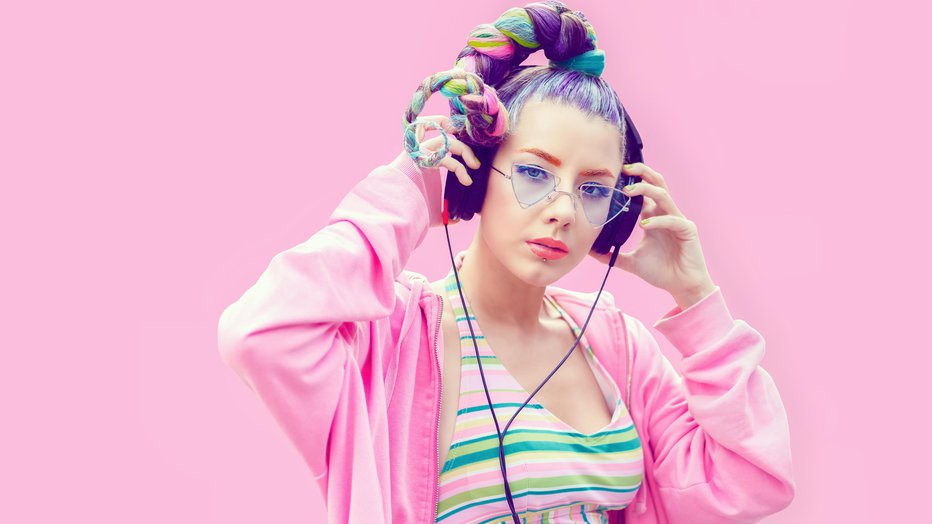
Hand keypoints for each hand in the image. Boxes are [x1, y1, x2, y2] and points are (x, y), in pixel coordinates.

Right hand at [408, 115, 481, 226]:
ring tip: (474, 167)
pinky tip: (465, 180)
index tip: (471, 162)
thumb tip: (454, 219)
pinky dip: (458, 166)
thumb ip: (445, 211)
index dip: (458, 144)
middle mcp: (422, 152)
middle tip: (475, 165)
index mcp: (427, 160)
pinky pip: (443, 153)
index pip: (443, 140)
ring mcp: (419, 151)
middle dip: (465, 147)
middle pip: (447, 134)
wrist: (397, 210)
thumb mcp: (433, 210)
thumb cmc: (412, 209)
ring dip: (464, 151)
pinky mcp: (418, 156)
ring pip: (446, 139)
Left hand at [588, 162, 716, 308]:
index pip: (644, 192)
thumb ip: (612, 255)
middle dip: (642, 173)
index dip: (632, 181)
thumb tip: (591, 253)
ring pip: (663, 196)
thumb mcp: (631, 262)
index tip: (615, 175)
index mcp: (653, 217)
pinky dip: (657, 221)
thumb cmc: (661, 272)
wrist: (682, 286)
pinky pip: (672, 220)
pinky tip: (644, 226)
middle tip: (625, 169)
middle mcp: (665, 214)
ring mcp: (678, 220)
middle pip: (657, 183)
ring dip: (646, 190)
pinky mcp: (688, 230)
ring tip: (628, 192)